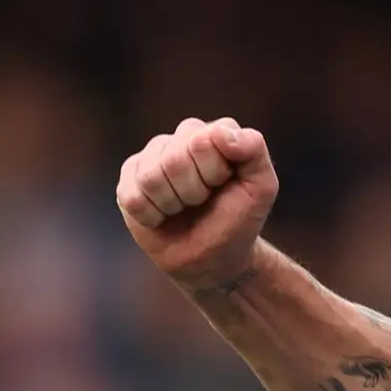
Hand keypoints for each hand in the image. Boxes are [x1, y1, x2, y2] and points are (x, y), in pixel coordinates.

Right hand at [116, 116, 276, 290]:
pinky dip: (151, 216)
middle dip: (192, 193)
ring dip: (171, 205)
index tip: (223, 186)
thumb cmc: (237, 221)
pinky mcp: (130, 178)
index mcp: (216, 131)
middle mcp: (183, 136)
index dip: (213, 174)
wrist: (212, 258)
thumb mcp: (261, 188)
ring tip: (183, 208)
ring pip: (151, 178)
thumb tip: (221, 133)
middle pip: (174, 161)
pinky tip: (162, 216)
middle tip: (202, 202)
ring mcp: (154, 155)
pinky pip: (132, 196)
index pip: (202, 142)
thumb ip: (254, 150)